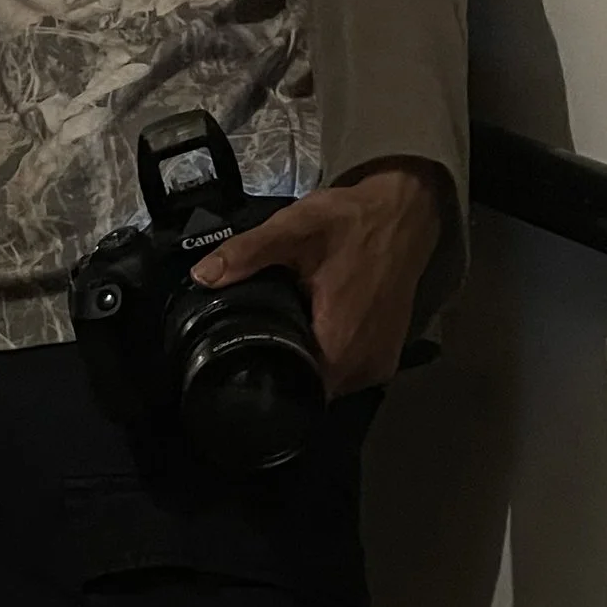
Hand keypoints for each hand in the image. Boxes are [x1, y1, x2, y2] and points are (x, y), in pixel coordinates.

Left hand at [189, 160, 447, 395]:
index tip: (242, 366)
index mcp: (341, 345)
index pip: (295, 394)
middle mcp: (364, 365)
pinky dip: (330, 354)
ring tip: (288, 332)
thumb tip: (202, 275)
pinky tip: (316, 328)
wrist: (404, 212)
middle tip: (261, 336)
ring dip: (308, 363)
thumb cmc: (352, 221)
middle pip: (310, 391)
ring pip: (329, 383)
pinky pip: (348, 371)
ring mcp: (379, 363)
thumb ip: (247, 254)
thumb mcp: (294, 229)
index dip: (266, 383)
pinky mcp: (387, 354)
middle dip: (284, 369)